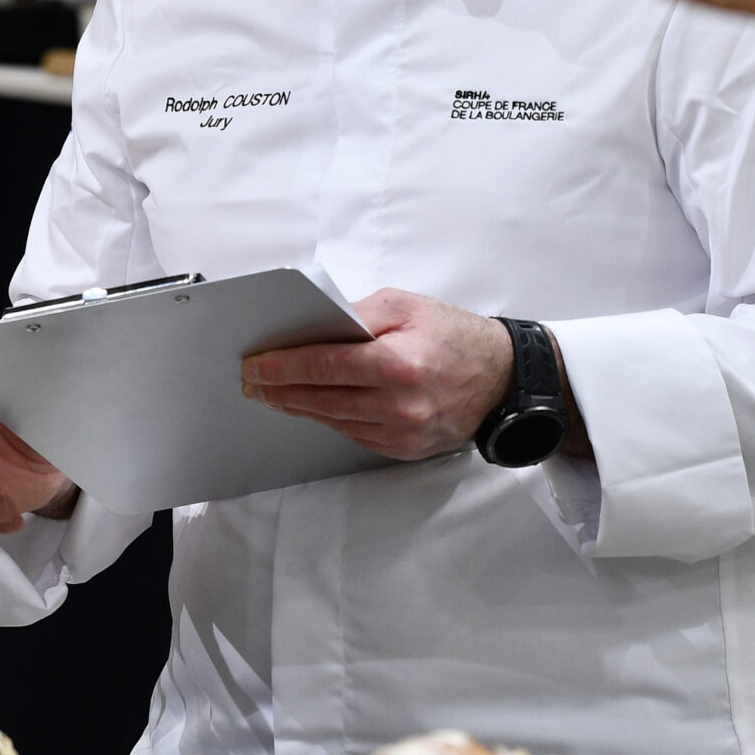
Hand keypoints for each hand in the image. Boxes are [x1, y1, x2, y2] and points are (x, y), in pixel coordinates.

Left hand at [242, 289, 511, 460]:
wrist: (502, 378)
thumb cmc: (456, 336)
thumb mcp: (408, 306)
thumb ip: (358, 314)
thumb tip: (314, 328)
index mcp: (400, 363)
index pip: (326, 366)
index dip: (283, 366)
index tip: (254, 363)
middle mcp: (400, 404)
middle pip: (321, 399)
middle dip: (279, 389)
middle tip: (252, 381)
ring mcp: (402, 432)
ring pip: (333, 420)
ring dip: (299, 406)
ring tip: (273, 393)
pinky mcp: (404, 449)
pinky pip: (354, 433)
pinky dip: (331, 418)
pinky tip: (313, 406)